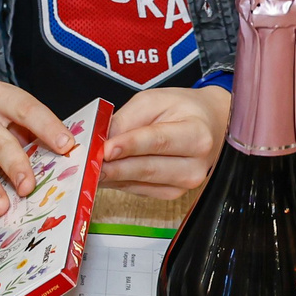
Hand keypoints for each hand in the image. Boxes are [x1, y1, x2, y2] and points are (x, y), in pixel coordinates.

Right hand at [0, 81, 70, 236]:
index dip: (47, 126)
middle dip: (14, 165)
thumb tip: (87, 157)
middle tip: (28, 187)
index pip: (26, 109)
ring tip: (0, 208)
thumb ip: (45, 133)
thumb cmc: (0, 120)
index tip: (66, 145)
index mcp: (0, 98)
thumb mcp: (20, 116)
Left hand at [101, 86, 231, 197]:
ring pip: (140, 183)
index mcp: (196, 134)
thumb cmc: (183, 109)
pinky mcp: (172, 194)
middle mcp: (195, 164)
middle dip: (113, 167)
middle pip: (147, 168)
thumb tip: (101, 140)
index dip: (130, 146)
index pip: (158, 141)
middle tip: (87, 163)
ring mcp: (185, 183)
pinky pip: (139, 190)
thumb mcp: (154, 101)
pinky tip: (104, 174)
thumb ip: (127, 120)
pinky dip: (119, 182)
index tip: (106, 148)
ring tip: (89, 168)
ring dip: (112, 177)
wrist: (208, 125)